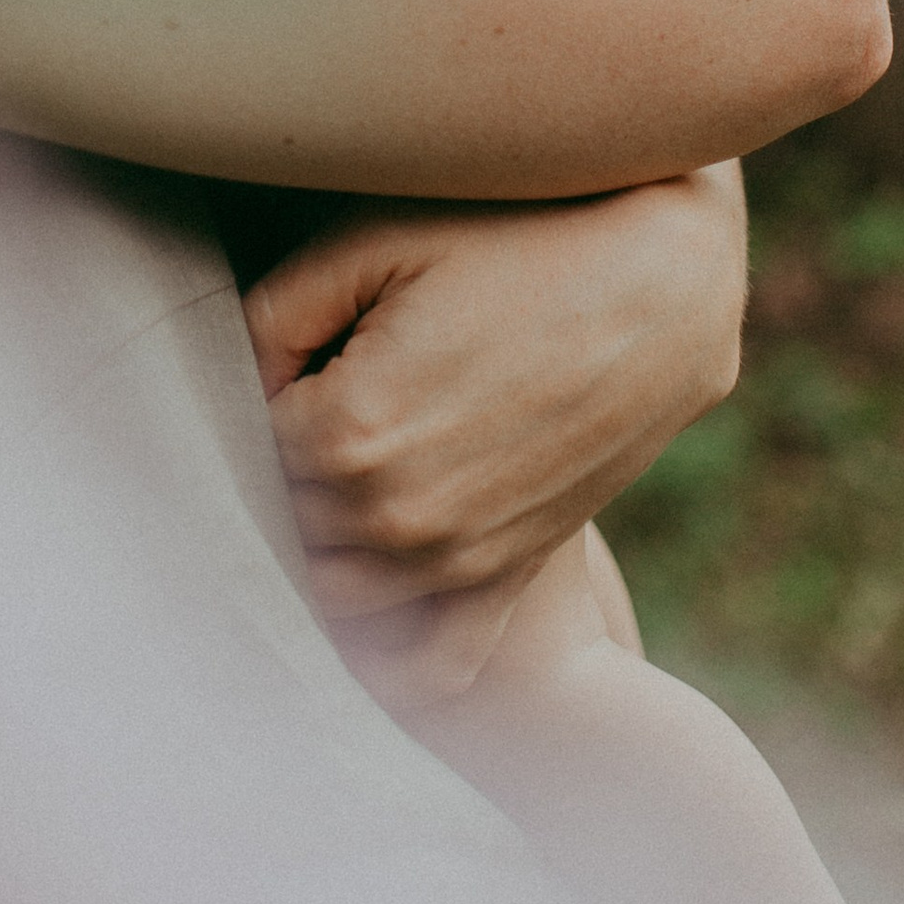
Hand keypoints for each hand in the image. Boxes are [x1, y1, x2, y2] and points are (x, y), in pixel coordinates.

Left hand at [244, 166, 746, 707]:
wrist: (665, 281)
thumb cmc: (513, 239)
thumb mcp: (371, 241)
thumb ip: (274, 314)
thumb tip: (238, 379)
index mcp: (350, 433)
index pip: (244, 447)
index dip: (250, 398)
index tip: (288, 360)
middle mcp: (399, 516)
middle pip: (281, 528)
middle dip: (272, 479)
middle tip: (294, 418)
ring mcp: (460, 557)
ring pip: (335, 599)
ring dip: (314, 557)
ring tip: (317, 495)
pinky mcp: (513, 571)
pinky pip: (433, 659)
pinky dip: (388, 664)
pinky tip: (359, 641)